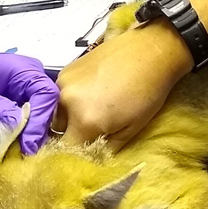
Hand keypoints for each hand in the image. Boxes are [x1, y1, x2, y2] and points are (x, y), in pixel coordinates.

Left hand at [0, 46, 58, 154]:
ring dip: (35, 130)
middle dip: (39, 128)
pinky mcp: (22, 96)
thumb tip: (21, 126)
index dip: (40, 119)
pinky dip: (29, 128)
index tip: (29, 143)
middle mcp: (30, 74)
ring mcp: (27, 85)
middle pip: (48, 102)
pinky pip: (33, 113)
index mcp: (22, 68)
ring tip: (26, 150)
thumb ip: (1, 110)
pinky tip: (22, 142)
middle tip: (29, 151)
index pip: (45, 93)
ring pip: (43, 110)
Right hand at [55, 22, 190, 150]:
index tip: (86, 153)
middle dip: (72, 135)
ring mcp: (63, 82)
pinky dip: (71, 100)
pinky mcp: (65, 69)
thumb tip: (91, 158)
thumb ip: (106, 149)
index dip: (75, 156)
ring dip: (69, 117)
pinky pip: (60, 94)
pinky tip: (91, 95)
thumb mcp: (131, 129)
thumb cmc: (147, 92)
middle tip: (92, 132)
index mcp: (84, 120)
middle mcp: (66, 100)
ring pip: (57, 112)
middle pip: (58, 130)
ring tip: (93, 111)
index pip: (66, 150)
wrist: (150, 51)